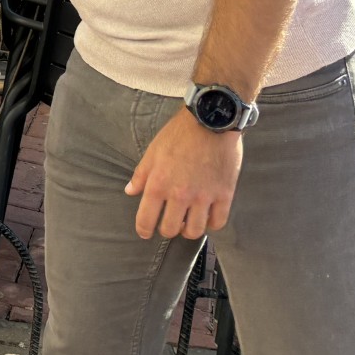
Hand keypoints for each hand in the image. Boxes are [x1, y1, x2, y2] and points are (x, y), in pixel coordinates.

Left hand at [124, 109, 243, 239]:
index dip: (143, 230)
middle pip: (170, 229)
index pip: (146, 219)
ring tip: (187, 223)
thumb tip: (130, 191)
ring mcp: (204, 196)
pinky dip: (211, 224)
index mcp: (158, 184)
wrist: (210, 121)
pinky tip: (206, 217)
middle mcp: (180, 195)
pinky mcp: (224, 194)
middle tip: (168, 224)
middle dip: (166, 230)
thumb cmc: (179, 134)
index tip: (145, 233)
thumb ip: (140, 175)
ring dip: (188, 231)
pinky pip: (218, 222)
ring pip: (194, 231)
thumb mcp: (152, 152)